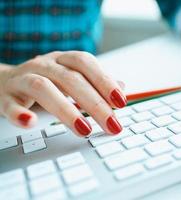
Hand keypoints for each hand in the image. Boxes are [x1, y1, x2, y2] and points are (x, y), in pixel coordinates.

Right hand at [0, 51, 126, 136]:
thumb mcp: (71, 77)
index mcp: (63, 60)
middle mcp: (44, 65)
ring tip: (84, 129)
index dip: (104, 80)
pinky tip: (31, 123)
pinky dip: (19, 113)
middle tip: (110, 124)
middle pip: (70, 79)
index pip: (86, 63)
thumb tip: (122, 88)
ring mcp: (23, 79)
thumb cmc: (46, 81)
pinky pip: (10, 104)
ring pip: (43, 87)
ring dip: (66, 109)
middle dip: (94, 103)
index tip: (121, 102)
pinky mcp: (5, 96)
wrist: (5, 82)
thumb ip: (95, 83)